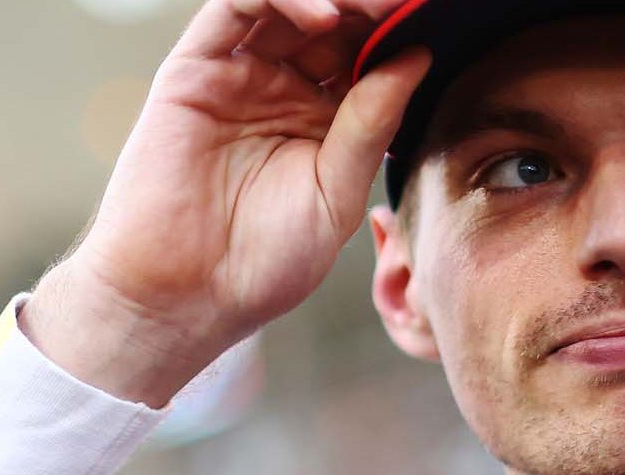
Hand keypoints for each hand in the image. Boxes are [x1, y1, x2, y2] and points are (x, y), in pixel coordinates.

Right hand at [25, 0, 430, 406]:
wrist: (183, 296)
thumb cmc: (258, 263)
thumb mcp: (338, 194)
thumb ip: (373, 123)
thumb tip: (417, 55)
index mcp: (322, 119)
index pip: (368, 52)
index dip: (400, 31)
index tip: (441, 18)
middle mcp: (280, 88)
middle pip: (334, 18)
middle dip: (375, 7)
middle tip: (412, 2)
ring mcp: (237, 74)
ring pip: (287, 4)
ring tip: (377, 6)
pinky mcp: (194, 69)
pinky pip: (235, 6)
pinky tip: (326, 16)